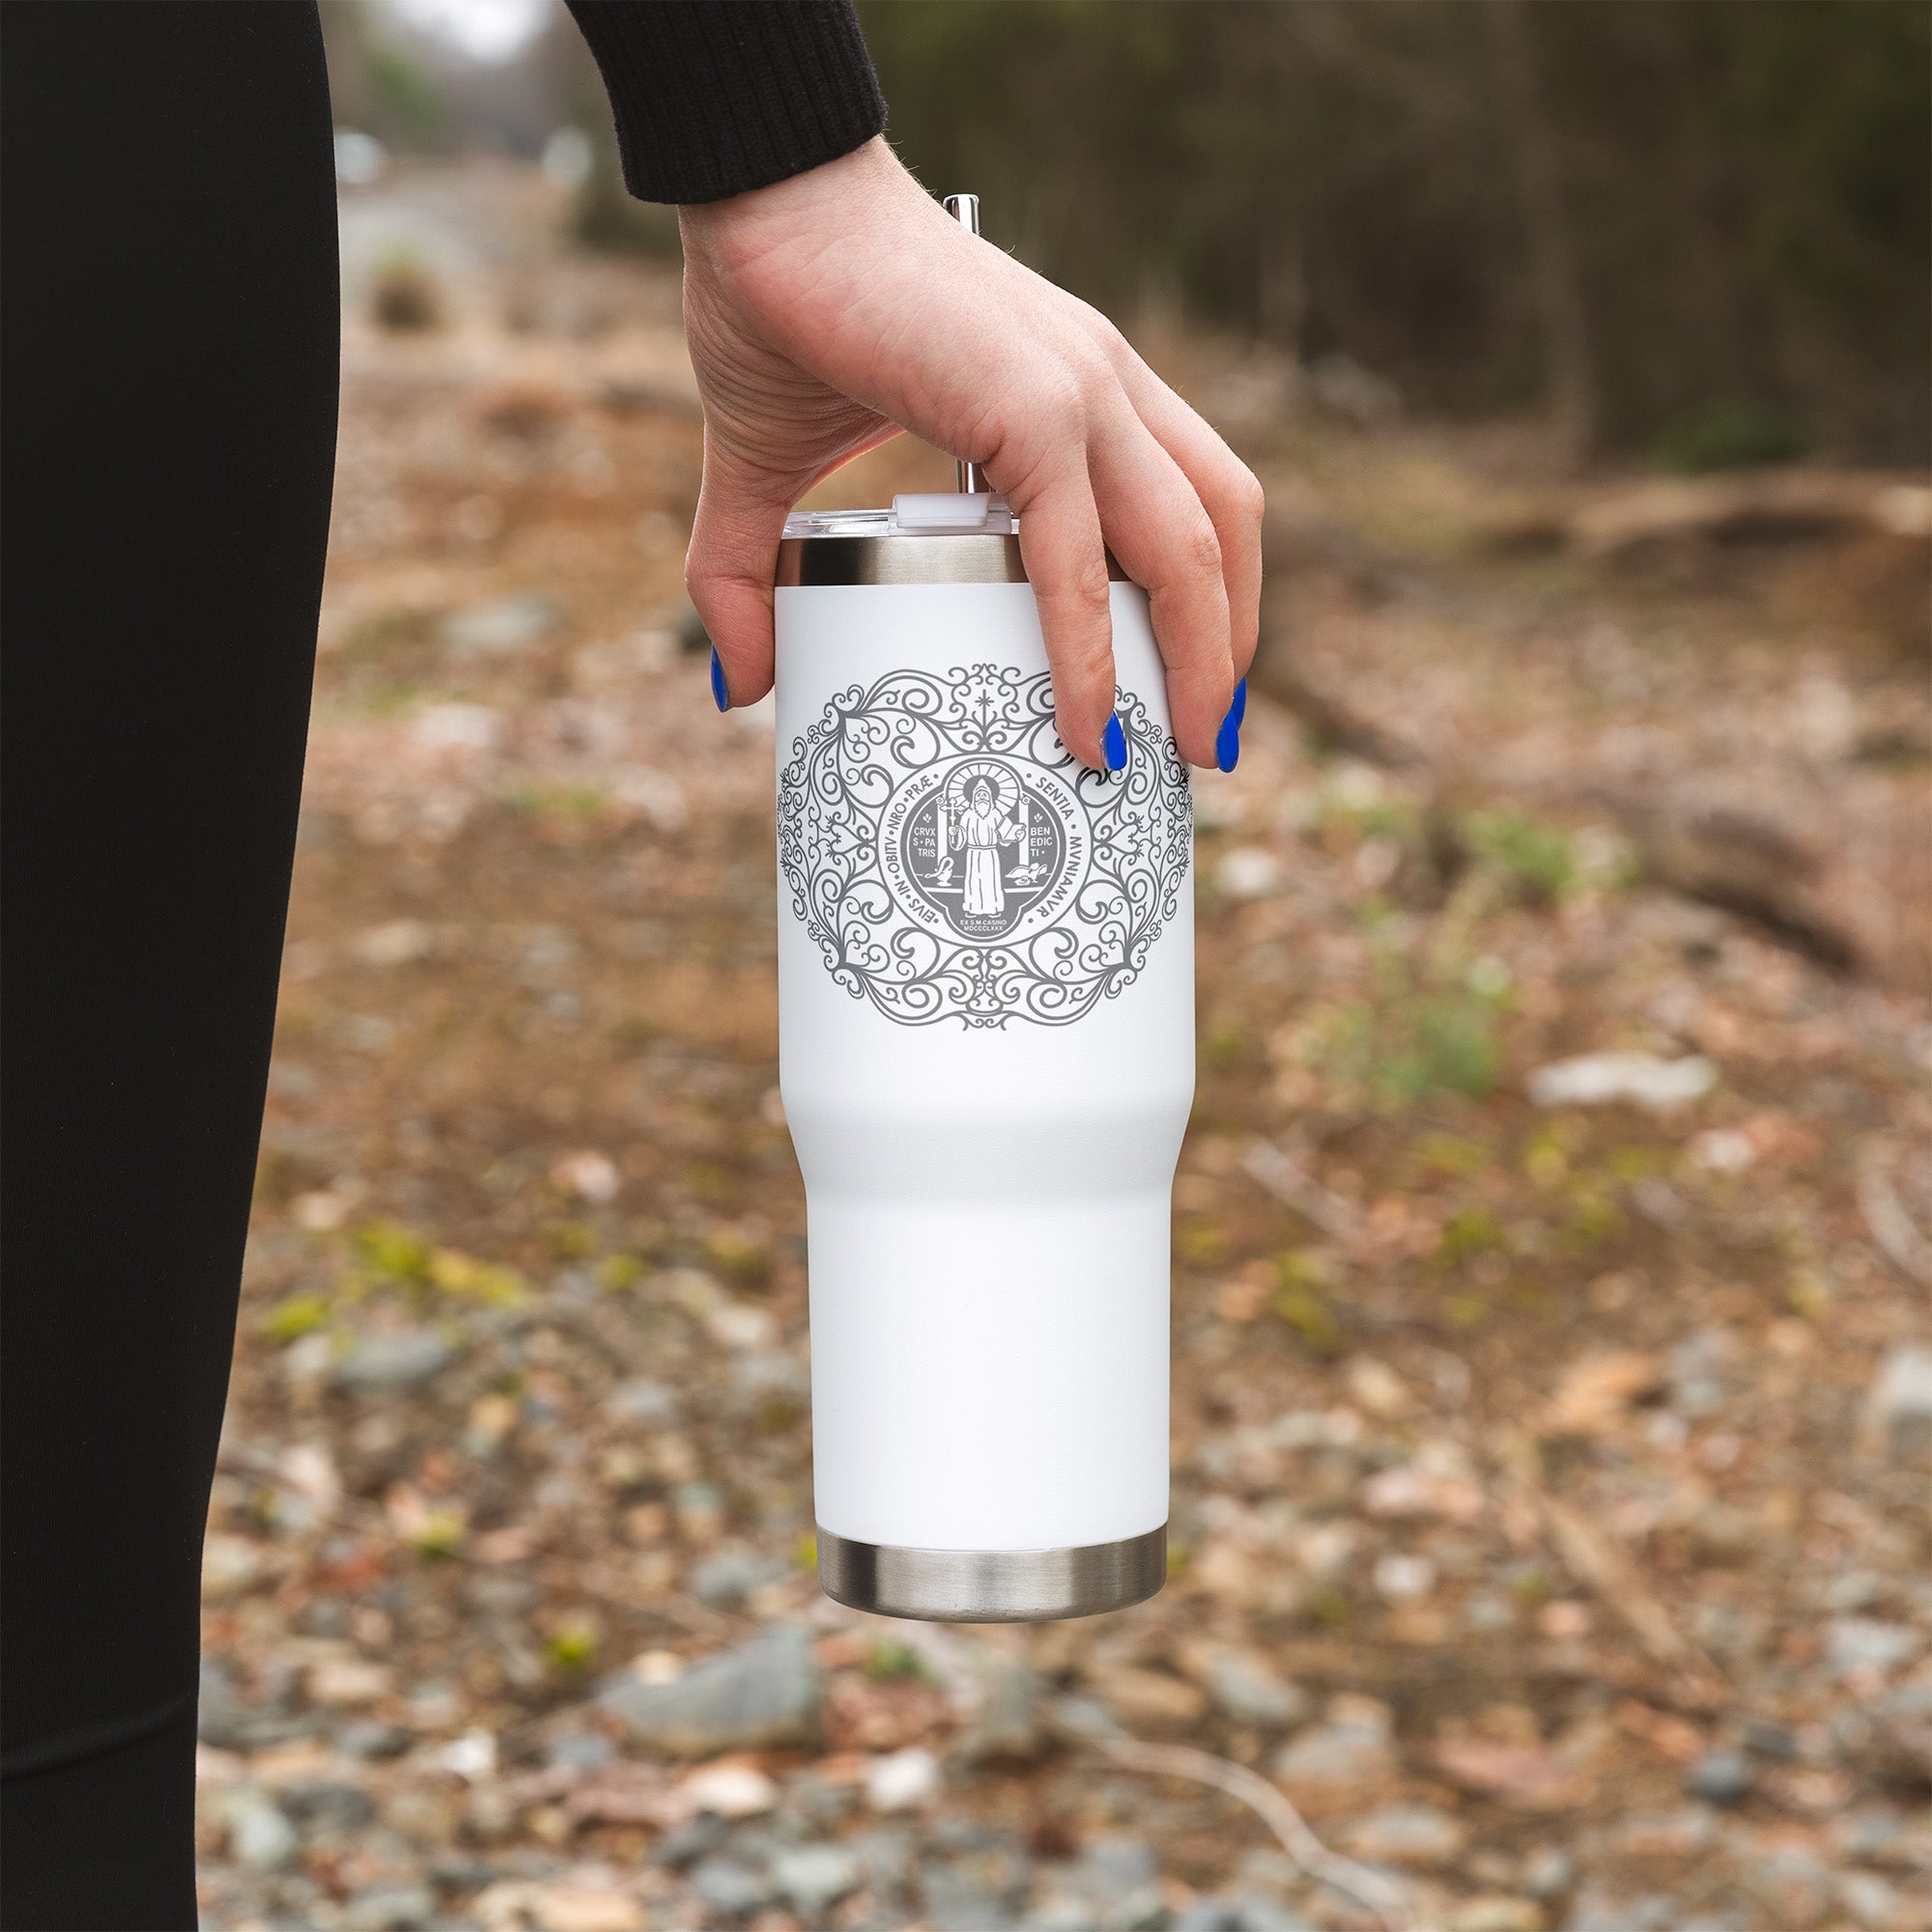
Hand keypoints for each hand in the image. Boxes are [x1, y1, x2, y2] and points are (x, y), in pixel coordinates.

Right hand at [678, 137, 1262, 770]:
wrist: (756, 199)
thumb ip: (751, 573)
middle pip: (1221, 530)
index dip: (1207, 595)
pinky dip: (1090, 645)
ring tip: (1182, 748)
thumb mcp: (768, 469)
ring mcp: (1082, 391)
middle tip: (1201, 744)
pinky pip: (1082, 551)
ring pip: (1193, 543)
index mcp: (1076, 393)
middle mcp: (1104, 387)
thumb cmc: (776, 309)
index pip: (1186, 501)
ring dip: (1205, 655)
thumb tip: (737, 687)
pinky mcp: (1034, 404)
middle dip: (1228, 644)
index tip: (1182, 689)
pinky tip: (1086, 721)